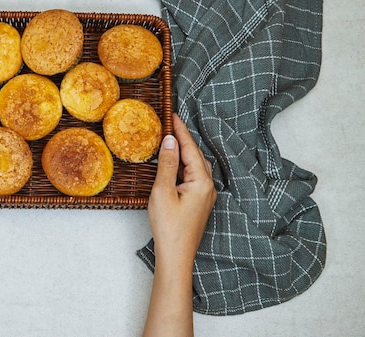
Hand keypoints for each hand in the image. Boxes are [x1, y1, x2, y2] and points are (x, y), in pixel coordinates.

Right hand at [149, 113, 215, 269]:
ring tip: (170, 139)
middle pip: (196, 155)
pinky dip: (183, 165)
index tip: (172, 115)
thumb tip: (169, 141)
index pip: (190, 148)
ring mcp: (205, 195)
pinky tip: (174, 163)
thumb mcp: (162, 191)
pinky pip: (193, 176)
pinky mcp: (199, 202)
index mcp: (202, 182)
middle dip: (183, 138)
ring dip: (183, 151)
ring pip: (195, 165)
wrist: (176, 255)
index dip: (180, 130)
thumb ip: (166, 164)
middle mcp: (208, 186)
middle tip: (170, 123)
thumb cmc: (169, 226)